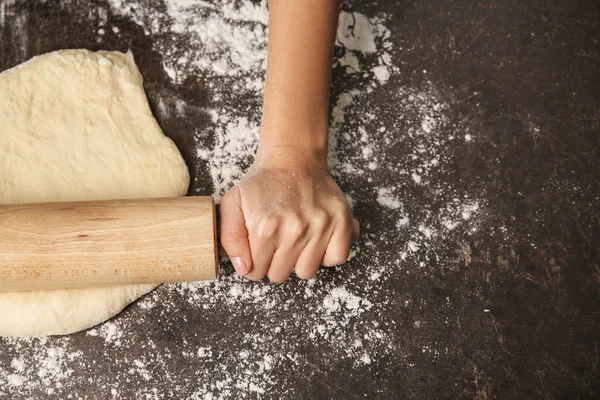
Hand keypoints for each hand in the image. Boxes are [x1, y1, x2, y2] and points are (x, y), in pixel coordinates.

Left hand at [219, 146, 354, 281]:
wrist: (293, 159)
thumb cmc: (262, 183)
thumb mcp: (232, 204)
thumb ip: (230, 238)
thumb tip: (244, 268)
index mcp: (265, 227)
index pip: (254, 272)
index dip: (253, 263)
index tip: (258, 248)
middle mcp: (294, 229)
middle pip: (279, 275)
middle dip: (274, 262)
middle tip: (277, 241)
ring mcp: (320, 227)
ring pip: (306, 272)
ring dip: (299, 261)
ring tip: (296, 240)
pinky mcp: (341, 222)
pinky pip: (336, 259)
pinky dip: (327, 255)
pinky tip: (316, 241)